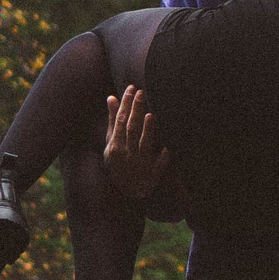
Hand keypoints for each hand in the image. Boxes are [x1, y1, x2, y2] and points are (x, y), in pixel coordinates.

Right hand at [103, 85, 171, 199]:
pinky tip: (167, 147)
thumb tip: (111, 97)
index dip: (125, 104)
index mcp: (115, 145)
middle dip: (136, 110)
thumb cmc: (117, 161)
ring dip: (148, 130)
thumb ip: (113, 120)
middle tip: (142, 92)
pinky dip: (163, 156)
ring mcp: (140, 163)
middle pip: (132, 128)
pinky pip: (159, 164)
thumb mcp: (110, 142)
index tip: (131, 88)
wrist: (124, 190)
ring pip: (144, 144)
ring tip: (151, 114)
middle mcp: (127, 153)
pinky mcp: (152, 173)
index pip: (121, 120)